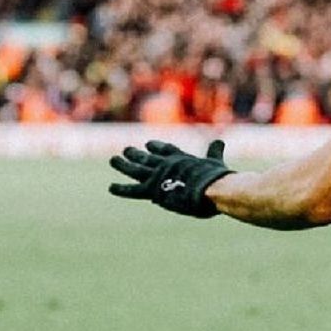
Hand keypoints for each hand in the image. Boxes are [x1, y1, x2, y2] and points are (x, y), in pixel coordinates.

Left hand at [108, 139, 233, 218]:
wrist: (209, 188)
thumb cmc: (217, 178)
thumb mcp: (216, 162)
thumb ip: (215, 152)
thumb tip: (219, 141)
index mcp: (183, 159)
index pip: (167, 150)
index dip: (158, 147)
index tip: (149, 144)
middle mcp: (167, 164)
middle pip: (148, 158)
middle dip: (137, 154)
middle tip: (127, 150)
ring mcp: (158, 176)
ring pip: (137, 169)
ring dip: (124, 164)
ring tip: (113, 160)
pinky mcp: (152, 189)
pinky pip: (133, 190)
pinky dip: (121, 189)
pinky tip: (111, 187)